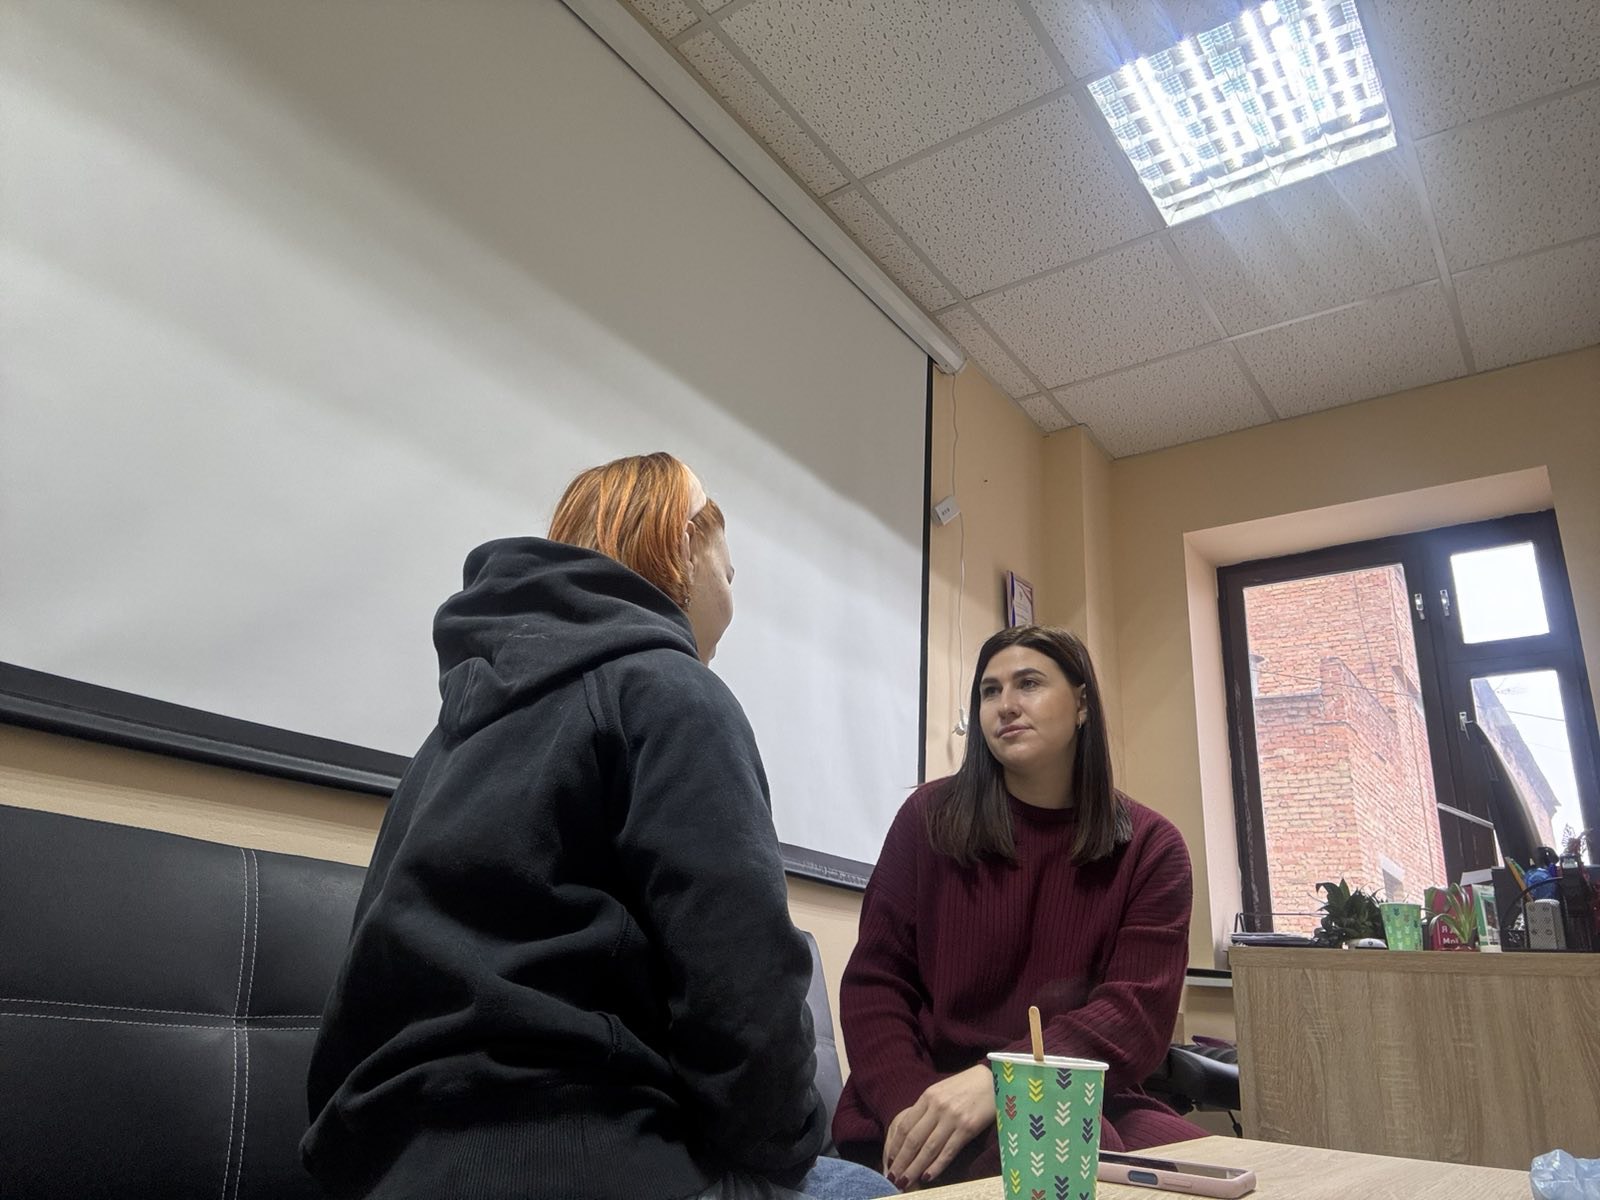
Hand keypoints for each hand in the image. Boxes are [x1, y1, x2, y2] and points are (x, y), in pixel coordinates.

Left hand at [881, 1064, 992, 1189]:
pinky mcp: (968, 1128)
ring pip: (929, 1149)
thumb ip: (926, 1109)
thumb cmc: (965, 1086)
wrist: (992, 1079)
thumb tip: (910, 1133)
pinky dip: (936, 1166)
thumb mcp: (940, 1091)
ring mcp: (953, 1118)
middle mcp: (937, 1107)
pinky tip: (927, 1176)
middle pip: (914, 1140)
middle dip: (901, 1162)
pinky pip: (948, 1151)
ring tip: (906, 1182)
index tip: (889, 1160)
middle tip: (893, 1178)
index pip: (905, 1125)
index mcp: (928, 1096)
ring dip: (915, 1168)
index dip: (895, 1145)